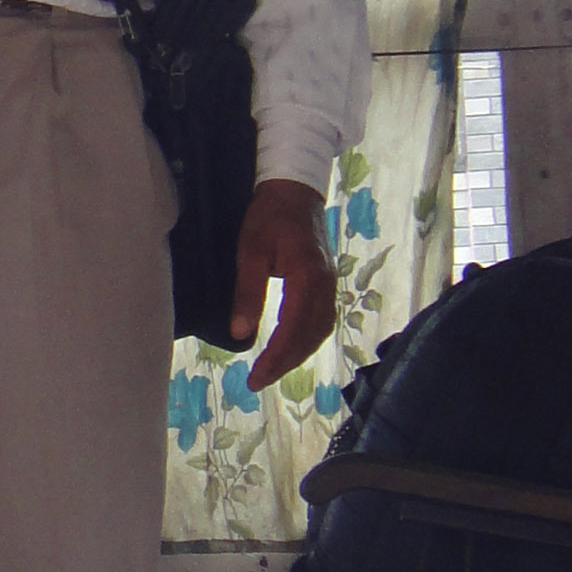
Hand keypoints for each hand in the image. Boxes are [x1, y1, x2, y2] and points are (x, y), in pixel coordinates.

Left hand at [234, 179, 335, 389]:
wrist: (296, 190)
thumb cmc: (269, 217)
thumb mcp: (250, 252)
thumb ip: (247, 294)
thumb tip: (240, 335)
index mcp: (307, 279)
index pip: (293, 331)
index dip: (275, 359)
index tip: (255, 379)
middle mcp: (325, 286)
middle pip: (309, 337)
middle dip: (285, 363)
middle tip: (259, 381)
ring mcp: (331, 284)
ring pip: (320, 331)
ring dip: (298, 354)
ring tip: (273, 369)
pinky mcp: (328, 282)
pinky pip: (323, 319)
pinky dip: (308, 339)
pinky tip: (292, 346)